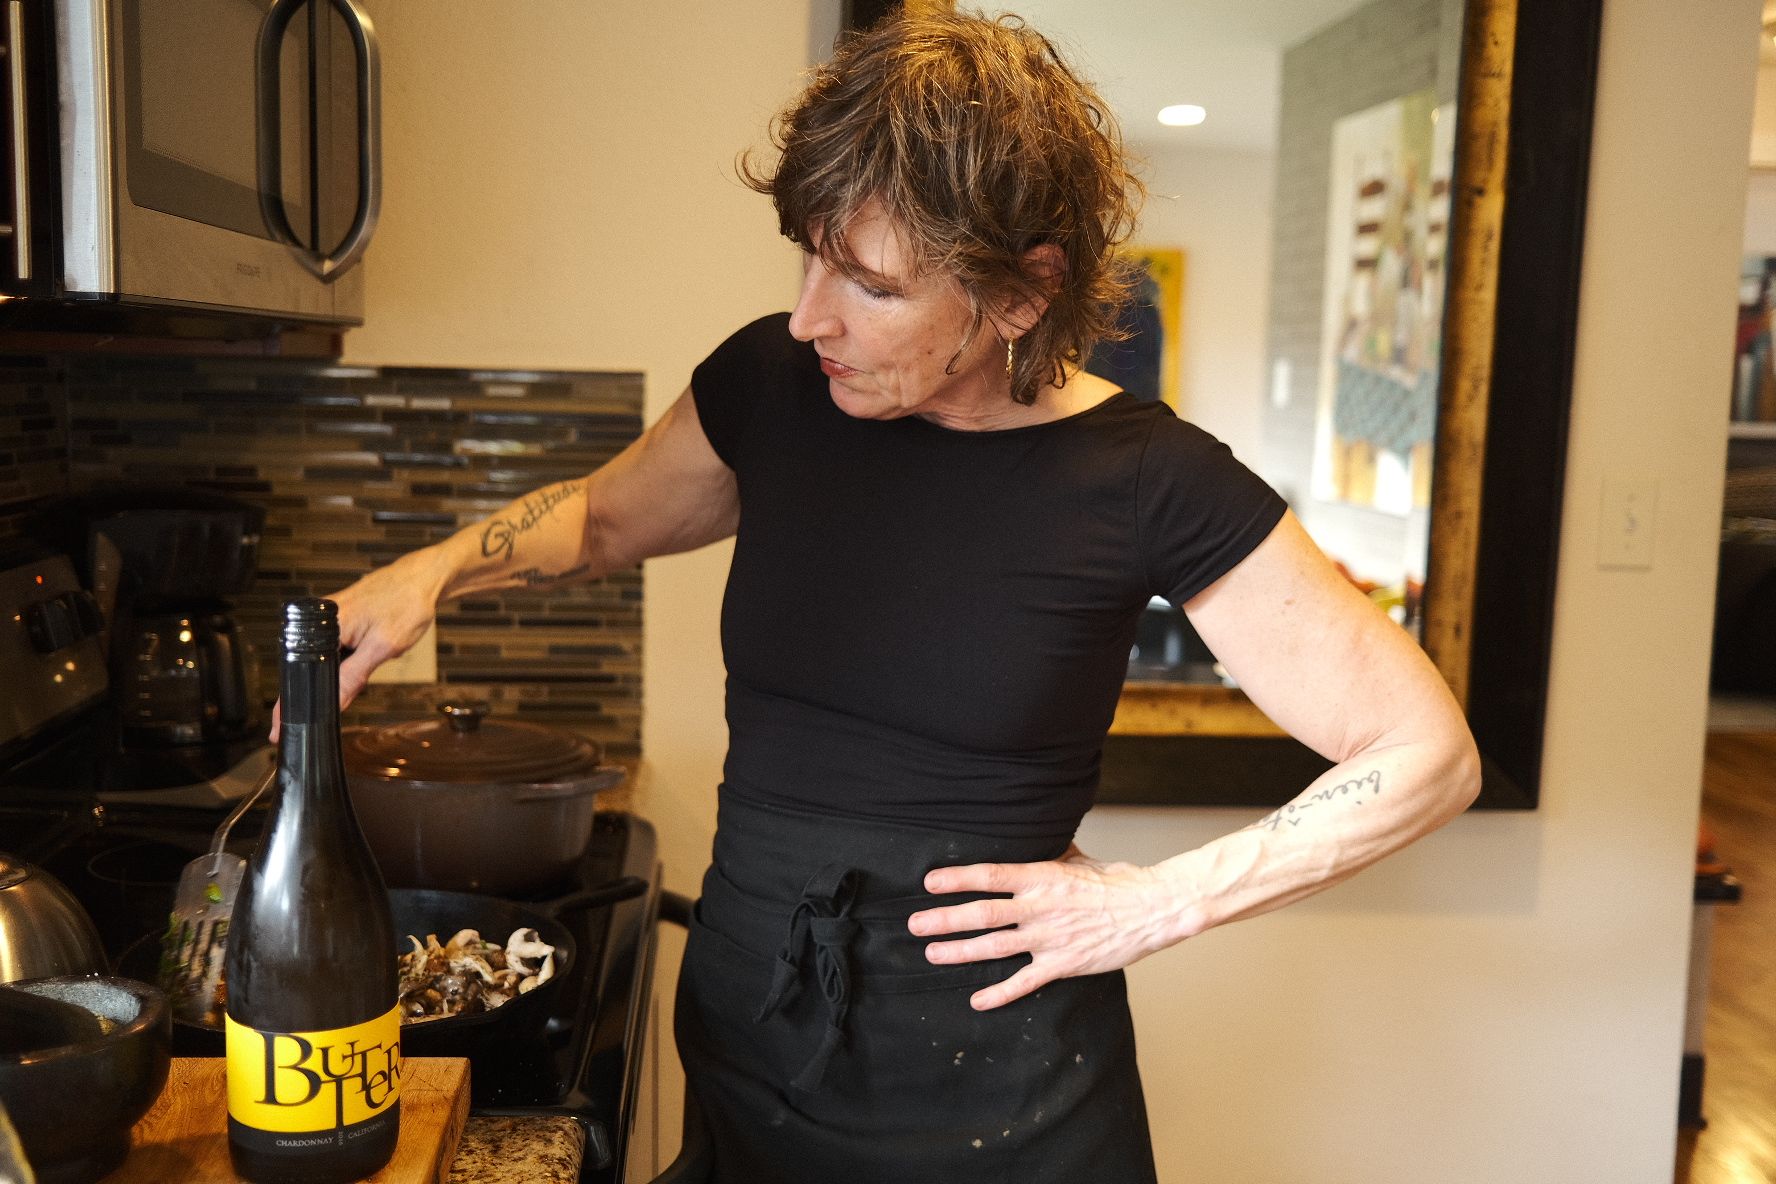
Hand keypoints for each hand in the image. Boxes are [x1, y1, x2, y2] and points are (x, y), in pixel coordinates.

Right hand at [268, 547, 451, 739]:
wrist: (424, 579)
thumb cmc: (407, 604)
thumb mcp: (382, 647)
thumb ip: (353, 677)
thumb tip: (333, 704)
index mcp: (324, 625)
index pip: (295, 673)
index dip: (287, 704)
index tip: (277, 728)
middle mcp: (321, 619)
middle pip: (308, 667)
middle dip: (325, 685)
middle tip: (351, 688)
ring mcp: (331, 617)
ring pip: (326, 658)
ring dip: (342, 670)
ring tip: (370, 658)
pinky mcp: (343, 617)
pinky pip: (336, 647)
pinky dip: (350, 657)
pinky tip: (368, 651)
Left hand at [908, 844, 1187, 1010]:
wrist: (1152, 908)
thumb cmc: (1116, 880)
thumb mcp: (1077, 858)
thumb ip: (1048, 852)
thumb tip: (1028, 834)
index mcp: (1043, 876)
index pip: (991, 875)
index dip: (958, 879)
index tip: (930, 882)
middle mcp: (1041, 907)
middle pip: (983, 914)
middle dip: (945, 919)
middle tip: (914, 923)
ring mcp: (1051, 938)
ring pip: (996, 946)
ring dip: (961, 951)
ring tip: (932, 953)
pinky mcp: (1064, 964)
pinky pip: (1025, 982)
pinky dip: (1000, 993)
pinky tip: (977, 1000)